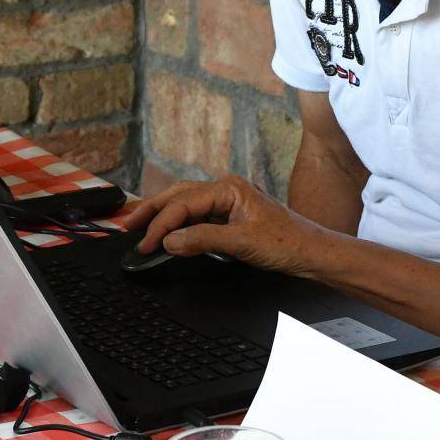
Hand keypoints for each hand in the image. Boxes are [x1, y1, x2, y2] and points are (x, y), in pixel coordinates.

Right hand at [121, 176, 328, 278]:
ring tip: (140, 226)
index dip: (161, 225)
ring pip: (186, 204)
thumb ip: (203, 240)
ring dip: (163, 215)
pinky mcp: (231, 215)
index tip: (146, 245)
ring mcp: (229, 202)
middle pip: (178, 196)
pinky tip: (169, 232)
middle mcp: (227, 189)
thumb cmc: (287, 243)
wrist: (312, 251)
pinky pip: (198, 215)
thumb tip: (170, 241)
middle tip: (128, 225)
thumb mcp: (241, 243)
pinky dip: (179, 224)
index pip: (182, 204)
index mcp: (228, 188)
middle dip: (151, 210)